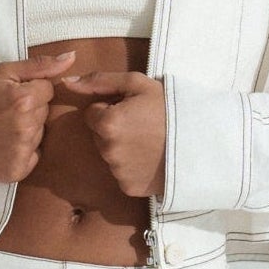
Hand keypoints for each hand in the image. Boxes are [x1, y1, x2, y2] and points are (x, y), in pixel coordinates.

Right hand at [0, 52, 74, 183]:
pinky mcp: (17, 170)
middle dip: (29, 109)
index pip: (48, 90)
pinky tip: (2, 145)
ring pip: (40, 134)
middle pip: (44, 112)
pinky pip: (33, 156)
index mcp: (23, 99)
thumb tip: (71, 58)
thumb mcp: (0, 72)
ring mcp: (22, 151)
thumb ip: (39, 66)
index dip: (30, 90)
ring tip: (0, 128)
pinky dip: (22, 151)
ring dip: (27, 130)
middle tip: (2, 112)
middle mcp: (26, 127)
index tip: (9, 95)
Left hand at [55, 69, 166, 198]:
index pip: (92, 114)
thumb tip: (68, 83)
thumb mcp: (137, 83)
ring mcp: (118, 171)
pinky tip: (149, 159)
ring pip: (109, 155)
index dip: (111, 109)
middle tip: (142, 126)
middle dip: (114, 129)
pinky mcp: (128, 187)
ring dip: (122, 148)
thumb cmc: (169, 108)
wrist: (200, 140)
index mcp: (107, 123)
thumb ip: (99, 81)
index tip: (132, 110)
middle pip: (99, 136)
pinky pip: (121, 174)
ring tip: (148, 142)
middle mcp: (108, 150)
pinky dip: (132, 167)